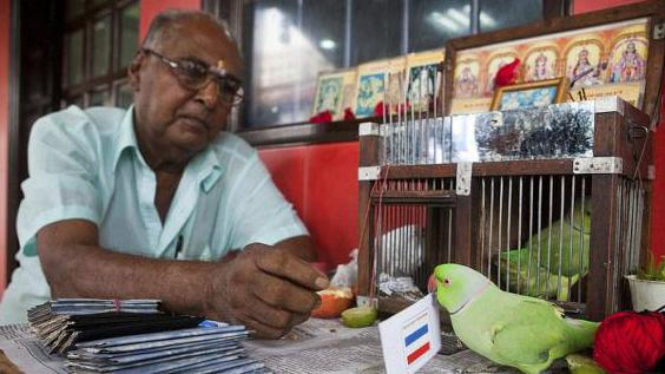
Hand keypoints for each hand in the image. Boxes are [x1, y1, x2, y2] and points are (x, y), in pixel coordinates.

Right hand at [203, 243, 328, 338]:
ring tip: (303, 310)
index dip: (306, 274)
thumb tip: (321, 282)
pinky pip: (273, 331)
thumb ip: (294, 264)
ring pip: (279, 317)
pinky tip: (289, 318)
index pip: (281, 263)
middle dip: (306, 300)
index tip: (323, 283)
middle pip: (280, 293)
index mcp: (253, 257)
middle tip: (315, 301)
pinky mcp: (242, 323)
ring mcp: (241, 303)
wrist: (216, 288)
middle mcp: (243, 279)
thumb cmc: (251, 269)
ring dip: (299, 316)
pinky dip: (287, 327)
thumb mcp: (266, 255)